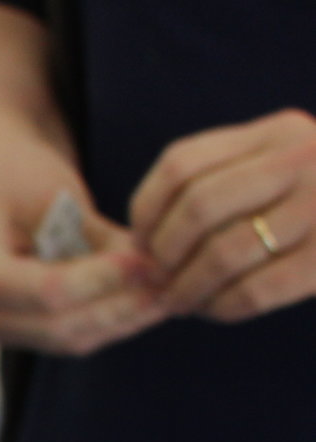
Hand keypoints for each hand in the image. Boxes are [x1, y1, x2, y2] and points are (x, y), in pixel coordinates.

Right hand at [0, 124, 162, 354]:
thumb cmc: (19, 173)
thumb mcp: (55, 192)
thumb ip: (97, 238)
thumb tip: (152, 268)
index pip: (47, 292)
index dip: (103, 281)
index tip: (149, 262)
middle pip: (59, 326)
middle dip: (120, 306)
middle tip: (172, 283)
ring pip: (71, 340)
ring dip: (124, 319)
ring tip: (169, 292)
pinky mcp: (19, 331)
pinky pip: (72, 338)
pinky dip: (113, 321)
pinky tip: (149, 301)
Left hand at [131, 108, 315, 322]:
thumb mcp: (287, 161)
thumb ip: (230, 176)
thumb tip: (142, 235)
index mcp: (279, 132)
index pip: (181, 165)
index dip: (146, 210)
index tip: (140, 240)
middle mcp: (302, 160)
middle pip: (195, 211)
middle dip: (162, 255)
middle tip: (155, 279)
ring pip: (222, 253)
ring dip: (188, 287)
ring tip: (181, 299)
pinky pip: (256, 290)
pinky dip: (223, 306)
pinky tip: (218, 309)